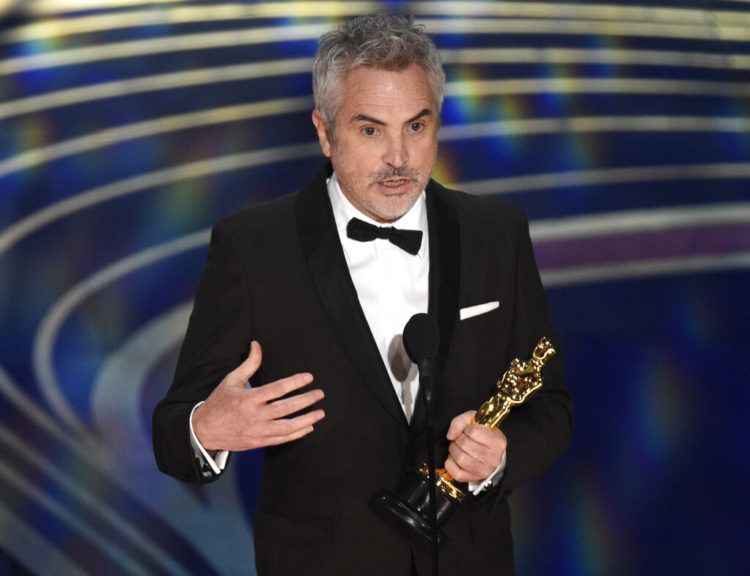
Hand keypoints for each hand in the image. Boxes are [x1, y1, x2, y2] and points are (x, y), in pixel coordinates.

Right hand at [192, 341, 324, 451]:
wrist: (204, 431)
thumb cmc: (219, 403)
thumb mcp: (231, 380)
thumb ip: (249, 364)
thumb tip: (257, 345)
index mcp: (249, 398)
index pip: (278, 389)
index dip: (296, 382)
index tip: (309, 377)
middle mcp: (255, 415)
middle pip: (286, 408)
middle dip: (306, 400)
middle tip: (320, 394)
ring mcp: (258, 431)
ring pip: (287, 426)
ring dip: (306, 420)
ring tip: (320, 413)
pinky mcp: (259, 442)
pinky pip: (282, 439)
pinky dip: (296, 434)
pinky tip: (308, 427)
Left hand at [444, 410, 505, 482]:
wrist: (491, 455)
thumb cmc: (483, 437)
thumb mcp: (477, 421)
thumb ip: (461, 421)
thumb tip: (450, 435)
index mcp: (497, 442)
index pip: (473, 431)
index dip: (466, 428)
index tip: (469, 430)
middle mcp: (493, 458)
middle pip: (465, 444)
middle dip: (458, 439)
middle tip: (462, 439)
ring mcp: (483, 470)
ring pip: (459, 457)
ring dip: (454, 449)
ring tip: (459, 447)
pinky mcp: (472, 478)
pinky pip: (455, 471)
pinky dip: (451, 462)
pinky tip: (456, 458)